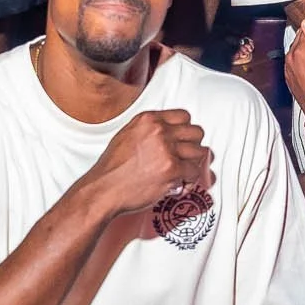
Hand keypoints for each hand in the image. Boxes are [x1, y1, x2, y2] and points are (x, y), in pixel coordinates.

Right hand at [79, 108, 210, 215]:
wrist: (104, 188)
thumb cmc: (113, 168)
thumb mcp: (128, 135)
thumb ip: (149, 130)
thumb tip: (170, 134)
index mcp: (148, 120)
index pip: (184, 116)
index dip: (186, 130)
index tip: (183, 140)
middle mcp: (159, 131)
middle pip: (196, 132)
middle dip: (193, 146)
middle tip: (185, 158)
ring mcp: (167, 150)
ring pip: (199, 152)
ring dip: (193, 164)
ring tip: (182, 173)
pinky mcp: (172, 169)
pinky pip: (194, 171)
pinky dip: (189, 180)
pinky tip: (178, 184)